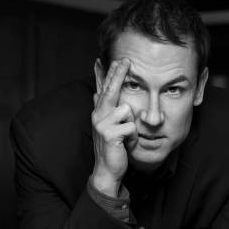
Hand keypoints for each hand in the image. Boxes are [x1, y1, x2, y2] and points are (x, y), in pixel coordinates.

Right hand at [91, 59, 137, 196]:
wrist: (107, 169)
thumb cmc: (112, 147)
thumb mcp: (107, 126)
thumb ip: (104, 109)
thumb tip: (95, 93)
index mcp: (99, 112)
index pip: (104, 89)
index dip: (107, 74)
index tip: (111, 60)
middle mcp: (98, 115)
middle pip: (111, 90)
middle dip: (119, 73)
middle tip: (126, 59)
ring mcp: (102, 124)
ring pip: (127, 110)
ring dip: (132, 126)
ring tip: (126, 137)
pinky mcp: (110, 134)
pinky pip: (130, 127)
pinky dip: (133, 137)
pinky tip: (126, 144)